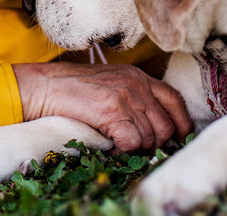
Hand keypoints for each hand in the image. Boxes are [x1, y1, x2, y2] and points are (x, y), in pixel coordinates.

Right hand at [11, 62, 191, 151]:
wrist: (44, 86)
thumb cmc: (72, 90)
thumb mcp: (110, 84)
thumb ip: (132, 97)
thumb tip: (152, 128)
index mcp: (138, 76)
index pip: (174, 100)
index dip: (181, 123)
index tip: (178, 139)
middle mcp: (136, 84)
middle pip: (166, 125)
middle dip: (155, 144)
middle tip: (136, 148)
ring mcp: (126, 96)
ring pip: (150, 138)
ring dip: (135, 148)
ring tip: (117, 144)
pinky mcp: (113, 111)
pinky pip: (132, 143)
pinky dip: (123, 150)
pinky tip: (109, 144)